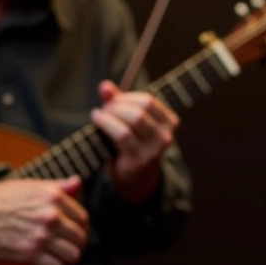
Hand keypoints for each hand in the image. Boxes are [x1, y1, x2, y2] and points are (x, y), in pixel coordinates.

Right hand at [0, 176, 87, 264]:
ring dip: (72, 259)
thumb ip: (58, 186)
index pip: (82, 217)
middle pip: (80, 237)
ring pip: (73, 254)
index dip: (82, 227)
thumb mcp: (32, 185)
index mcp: (54, 198)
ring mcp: (41, 236)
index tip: (78, 232)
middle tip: (74, 246)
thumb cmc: (0, 198)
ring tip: (68, 259)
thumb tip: (77, 182)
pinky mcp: (30, 253)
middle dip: (79, 244)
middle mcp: (51, 216)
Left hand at [90, 80, 177, 202]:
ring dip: (111, 114)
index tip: (111, 100)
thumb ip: (117, 101)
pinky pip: (122, 135)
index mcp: (169, 122)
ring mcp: (154, 149)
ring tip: (99, 115)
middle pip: (141, 109)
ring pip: (134, 120)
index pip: (148, 101)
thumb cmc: (132, 143)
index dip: (126, 97)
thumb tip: (104, 86)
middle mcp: (166, 135)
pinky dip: (107, 123)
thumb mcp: (128, 119)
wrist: (135, 178)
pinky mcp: (139, 159)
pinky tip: (96, 120)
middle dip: (118, 106)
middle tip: (104, 109)